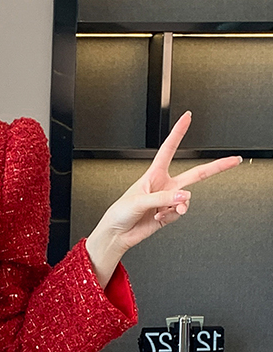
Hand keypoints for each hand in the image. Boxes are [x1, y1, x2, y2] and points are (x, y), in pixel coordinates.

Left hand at [96, 110, 242, 253]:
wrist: (117, 233)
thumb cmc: (120, 212)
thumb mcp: (139, 200)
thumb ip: (163, 198)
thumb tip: (184, 196)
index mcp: (154, 174)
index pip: (169, 148)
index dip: (179, 132)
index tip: (187, 118)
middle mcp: (164, 185)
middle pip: (196, 173)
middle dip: (216, 167)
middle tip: (233, 160)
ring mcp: (168, 200)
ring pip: (187, 199)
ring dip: (177, 207)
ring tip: (163, 212)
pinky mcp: (168, 214)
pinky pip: (179, 213)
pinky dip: (170, 217)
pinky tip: (158, 218)